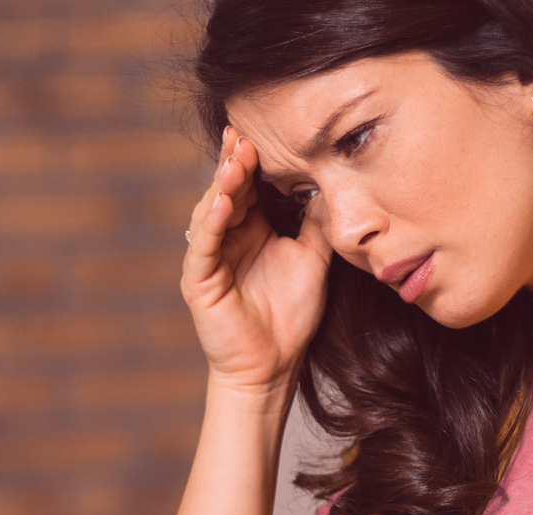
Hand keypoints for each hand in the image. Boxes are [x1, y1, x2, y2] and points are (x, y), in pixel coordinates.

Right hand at [181, 126, 332, 396]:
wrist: (275, 364)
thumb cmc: (291, 315)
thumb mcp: (313, 258)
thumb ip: (318, 223)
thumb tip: (333, 184)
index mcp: (252, 229)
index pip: (249, 186)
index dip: (253, 161)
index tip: (260, 132)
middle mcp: (227, 237)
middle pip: (227, 191)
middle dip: (234, 163)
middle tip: (243, 135)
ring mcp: (210, 257)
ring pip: (211, 212)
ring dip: (222, 186)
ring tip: (236, 161)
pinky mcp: (199, 280)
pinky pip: (204, 246)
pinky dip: (212, 222)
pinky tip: (223, 203)